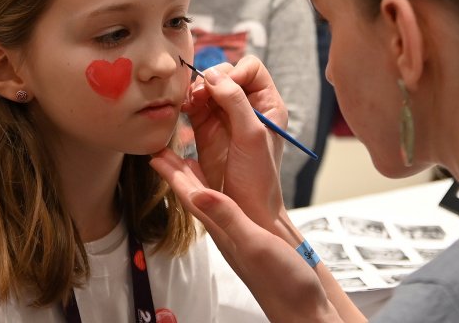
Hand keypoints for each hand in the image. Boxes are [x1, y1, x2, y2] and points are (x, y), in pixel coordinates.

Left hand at [151, 150, 336, 321]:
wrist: (303, 311)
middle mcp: (225, 232)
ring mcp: (237, 237)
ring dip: (196, 181)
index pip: (191, 196)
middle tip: (161, 152)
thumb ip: (228, 218)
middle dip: (177, 174)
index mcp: (223, 229)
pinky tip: (221, 191)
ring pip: (208, 202)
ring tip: (185, 163)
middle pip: (195, 196)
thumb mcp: (255, 244)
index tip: (156, 154)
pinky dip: (219, 192)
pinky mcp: (251, 240)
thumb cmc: (284, 282)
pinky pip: (226, 209)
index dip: (173, 174)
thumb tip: (198, 193)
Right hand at [179, 56, 288, 233]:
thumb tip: (212, 74)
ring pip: (207, 88)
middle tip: (199, 95)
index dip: (235, 72)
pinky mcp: (205, 129)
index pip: (251, 69)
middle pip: (225, 74)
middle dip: (210, 80)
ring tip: (189, 103)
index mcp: (267, 104)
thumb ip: (235, 102)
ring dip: (195, 90)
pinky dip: (186, 103)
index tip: (223, 87)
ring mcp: (224, 117)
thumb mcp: (252, 135)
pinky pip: (193, 105)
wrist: (245, 212)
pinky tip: (182, 110)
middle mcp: (246, 107)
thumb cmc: (258, 176)